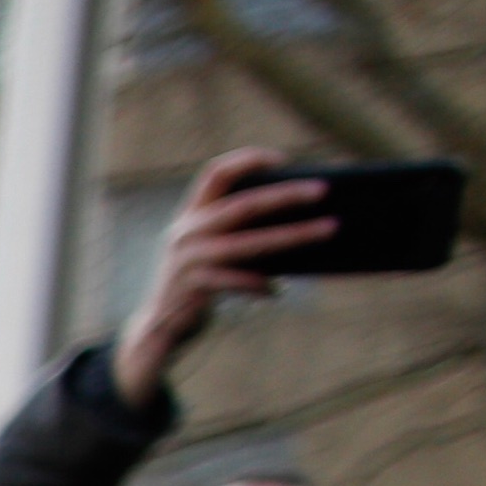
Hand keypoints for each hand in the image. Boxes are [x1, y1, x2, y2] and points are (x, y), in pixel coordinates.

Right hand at [114, 151, 334, 404]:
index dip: (248, 160)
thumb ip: (236, 232)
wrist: (157, 326)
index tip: (282, 159)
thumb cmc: (196, 282)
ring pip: (249, 243)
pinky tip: (276, 290)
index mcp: (190, 215)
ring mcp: (188, 260)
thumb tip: (297, 218)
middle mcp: (187, 232)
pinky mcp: (193, 288)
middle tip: (323, 190)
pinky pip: (238, 282)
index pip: (216, 173)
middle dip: (286, 195)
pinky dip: (260, 285)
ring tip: (328, 230)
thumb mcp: (208, 249)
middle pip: (244, 204)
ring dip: (293, 236)